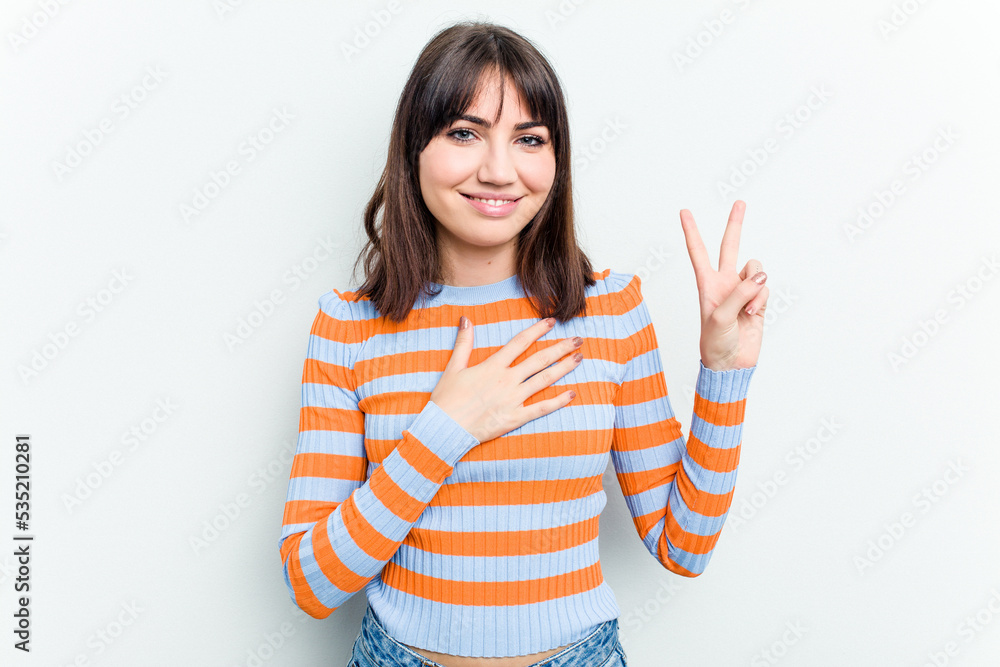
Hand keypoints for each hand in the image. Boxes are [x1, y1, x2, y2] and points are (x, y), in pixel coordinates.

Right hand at [430, 317, 583, 442]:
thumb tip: (467, 319)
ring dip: (564, 368)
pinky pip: (541, 408)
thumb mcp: (453, 367)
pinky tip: (571, 394)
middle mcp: (507, 380)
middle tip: (579, 340)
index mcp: (492, 366)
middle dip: (561, 348)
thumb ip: (464, 343)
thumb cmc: (446, 399)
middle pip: (540, 360)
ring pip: (544, 380)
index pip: (520, 342)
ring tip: (579, 359)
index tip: (552, 322)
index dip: (538, 330)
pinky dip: (558, 402)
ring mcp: (513, 399)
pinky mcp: (515, 418)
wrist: (444, 428)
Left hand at [679, 200, 767, 370]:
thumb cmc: (715, 343)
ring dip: (754, 285)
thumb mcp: (720, 316)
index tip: (684, 211)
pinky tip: (753, 314)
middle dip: (735, 225)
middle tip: (740, 202)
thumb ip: (740, 292)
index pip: (698, 252)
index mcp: (706, 284)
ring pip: (755, 269)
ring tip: (746, 308)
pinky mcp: (758, 301)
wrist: (731, 363)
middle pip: (730, 247)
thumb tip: (760, 275)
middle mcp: (724, 283)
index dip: (691, 231)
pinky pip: (765, 287)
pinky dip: (761, 299)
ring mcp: (742, 291)